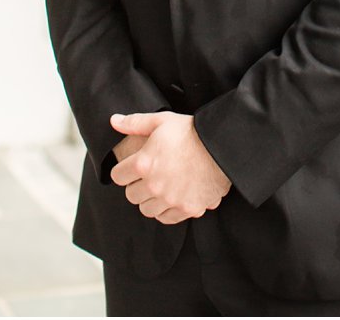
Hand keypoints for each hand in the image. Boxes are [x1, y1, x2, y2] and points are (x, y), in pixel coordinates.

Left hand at [109, 111, 231, 224]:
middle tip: (151, 175)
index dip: (125, 169)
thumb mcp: (163, 121)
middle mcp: (154, 185)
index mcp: (143, 163)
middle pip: (131, 195)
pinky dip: (168, 210)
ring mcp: (171, 199)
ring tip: (163, 186)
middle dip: (138, 185)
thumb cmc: (193, 131)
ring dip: (151, 200)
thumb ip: (135, 122)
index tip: (134, 166)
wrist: (225, 144)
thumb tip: (114, 121)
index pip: (117, 176)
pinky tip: (175, 196)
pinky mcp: (188, 208)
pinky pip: (167, 218)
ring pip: (146, 209)